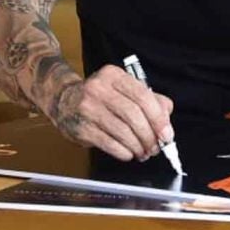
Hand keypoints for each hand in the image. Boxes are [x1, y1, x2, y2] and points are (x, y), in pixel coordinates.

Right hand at [50, 65, 173, 162]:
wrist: (62, 99)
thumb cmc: (100, 97)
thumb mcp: (123, 90)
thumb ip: (149, 99)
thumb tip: (166, 119)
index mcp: (114, 75)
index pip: (142, 96)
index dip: (158, 118)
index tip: (167, 134)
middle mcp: (99, 88)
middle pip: (133, 115)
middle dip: (149, 136)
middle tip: (155, 148)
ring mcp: (87, 108)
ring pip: (122, 131)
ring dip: (137, 146)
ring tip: (143, 153)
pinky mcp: (81, 127)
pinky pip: (108, 143)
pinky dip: (123, 151)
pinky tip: (128, 153)